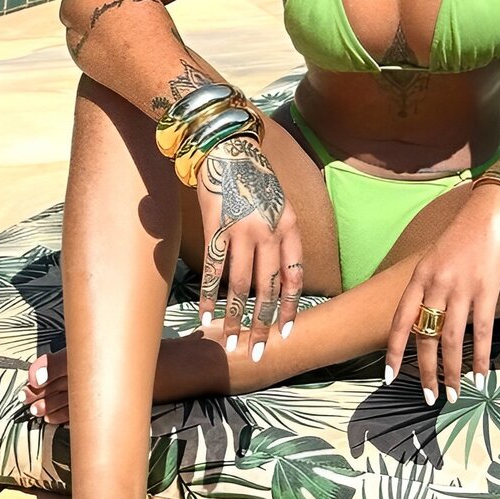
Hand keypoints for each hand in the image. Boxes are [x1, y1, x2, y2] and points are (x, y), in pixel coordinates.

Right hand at [196, 135, 302, 360]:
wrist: (227, 146)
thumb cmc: (254, 177)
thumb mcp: (280, 203)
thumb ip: (282, 236)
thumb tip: (280, 276)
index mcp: (290, 226)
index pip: (294, 275)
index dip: (289, 307)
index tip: (284, 333)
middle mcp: (269, 230)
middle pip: (268, 287)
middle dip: (262, 324)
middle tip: (257, 351)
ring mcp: (242, 229)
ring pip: (240, 284)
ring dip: (236, 317)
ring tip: (232, 341)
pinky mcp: (216, 227)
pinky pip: (212, 269)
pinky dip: (208, 295)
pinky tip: (205, 315)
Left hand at [385, 184, 499, 404]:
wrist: (495, 207)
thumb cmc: (468, 230)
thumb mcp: (438, 254)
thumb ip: (431, 283)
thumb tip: (429, 313)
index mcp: (420, 274)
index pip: (401, 319)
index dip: (395, 350)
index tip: (390, 376)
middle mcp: (437, 283)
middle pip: (425, 335)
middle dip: (426, 370)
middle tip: (428, 397)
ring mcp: (462, 286)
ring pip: (451, 339)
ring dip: (451, 372)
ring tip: (451, 395)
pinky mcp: (487, 288)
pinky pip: (481, 331)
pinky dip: (480, 357)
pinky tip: (480, 376)